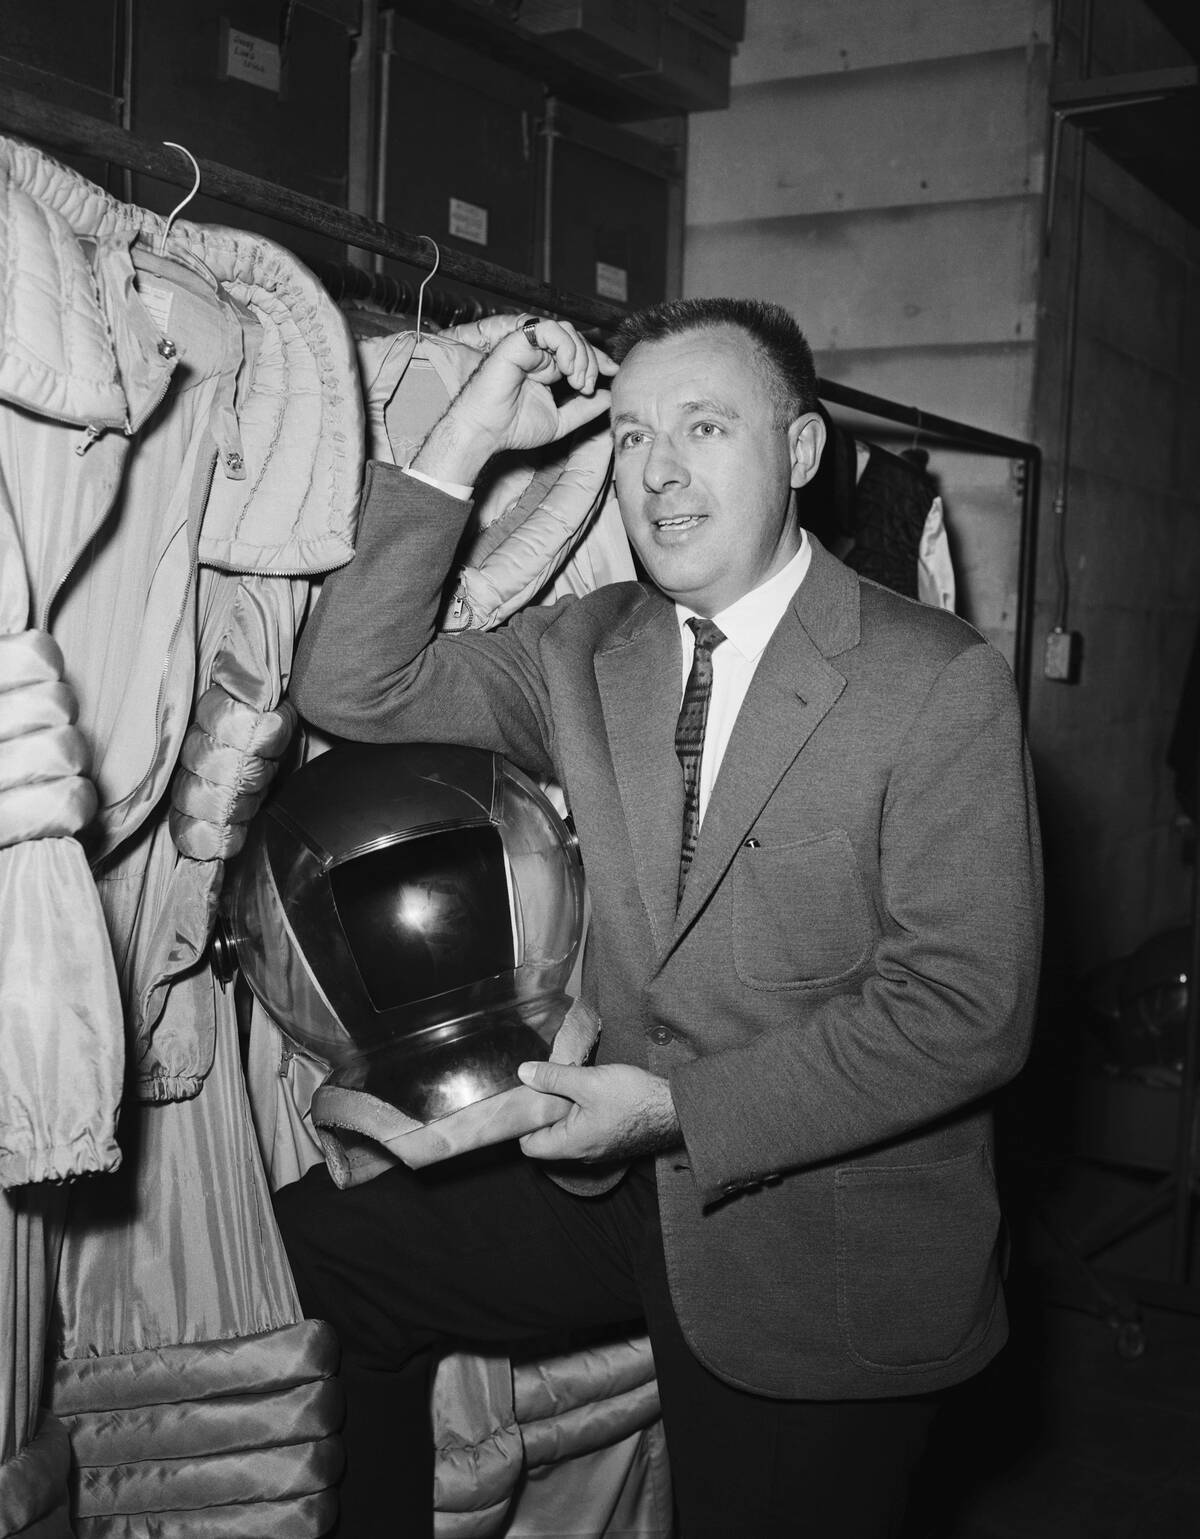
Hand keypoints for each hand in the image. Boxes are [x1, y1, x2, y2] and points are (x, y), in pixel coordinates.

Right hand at [413, 317, 616, 485]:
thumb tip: (609, 397)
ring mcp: (526, 346)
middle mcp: (537, 354)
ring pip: (566, 331)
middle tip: (588, 386)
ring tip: (578, 381)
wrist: (485, 433)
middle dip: (591, 360)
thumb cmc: (513, 428)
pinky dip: (565, 346)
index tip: (614, 372)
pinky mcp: (516, 342)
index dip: (598, 358)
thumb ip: (584, 410)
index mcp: (545, 368)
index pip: (577, 351)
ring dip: (580, 354)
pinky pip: (548, 329)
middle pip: (576, 338)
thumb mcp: (561, 422)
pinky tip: (567, 369)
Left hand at [514, 1062, 681, 1163]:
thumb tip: (524, 1073)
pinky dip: (581, 1113)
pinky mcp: (611, 1142)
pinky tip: (592, 1092)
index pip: (528, 1145)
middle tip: (553, 1084)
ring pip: (567, 1133)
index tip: (530, 1095)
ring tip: (574, 1084)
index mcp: (571, 1144)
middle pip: (547, 1139)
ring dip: (565, 1110)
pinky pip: (585, 1131)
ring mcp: (598, 1150)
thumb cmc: (633, 1097)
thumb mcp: (588, 1081)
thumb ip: (552, 1078)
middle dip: (545, 1111)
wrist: (675, 1108)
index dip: (523, 1120)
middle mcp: (582, 1154)